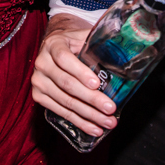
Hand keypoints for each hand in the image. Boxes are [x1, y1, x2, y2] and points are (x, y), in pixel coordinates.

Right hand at [31, 13, 117, 136]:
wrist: (52, 48)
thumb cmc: (73, 43)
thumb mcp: (82, 36)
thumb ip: (99, 39)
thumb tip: (126, 40)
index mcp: (53, 44)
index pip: (64, 58)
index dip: (80, 72)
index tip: (97, 83)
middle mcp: (42, 63)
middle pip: (67, 84)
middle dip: (91, 99)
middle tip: (110, 108)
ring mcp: (38, 81)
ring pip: (65, 101)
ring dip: (88, 115)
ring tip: (107, 122)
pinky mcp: (39, 97)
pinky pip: (61, 112)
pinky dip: (79, 122)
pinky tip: (94, 128)